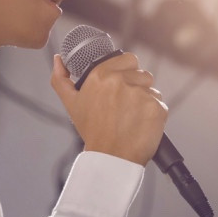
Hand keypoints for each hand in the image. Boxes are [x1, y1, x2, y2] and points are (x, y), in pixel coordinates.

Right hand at [50, 53, 167, 165]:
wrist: (110, 158)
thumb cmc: (92, 131)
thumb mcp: (71, 104)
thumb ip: (60, 79)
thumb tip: (58, 60)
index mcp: (100, 75)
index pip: (127, 58)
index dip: (126, 72)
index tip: (122, 88)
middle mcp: (121, 80)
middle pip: (142, 73)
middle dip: (137, 85)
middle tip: (126, 105)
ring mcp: (140, 94)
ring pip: (152, 89)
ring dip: (146, 99)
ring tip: (132, 116)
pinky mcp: (156, 107)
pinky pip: (160, 103)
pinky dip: (153, 114)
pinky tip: (141, 124)